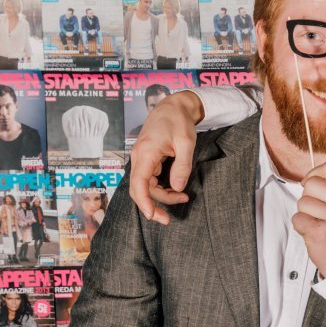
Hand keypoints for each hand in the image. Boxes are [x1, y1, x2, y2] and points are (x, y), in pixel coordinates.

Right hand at [128, 90, 203, 223]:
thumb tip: (177, 187)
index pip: (139, 183)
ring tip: (182, 198)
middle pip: (140, 188)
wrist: (173, 106)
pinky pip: (150, 179)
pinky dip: (161, 188)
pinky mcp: (147, 159)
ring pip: (146, 185)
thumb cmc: (179, 121)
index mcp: (146, 152)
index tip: (152, 215)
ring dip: (161, 196)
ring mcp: (142, 158)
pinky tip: (175, 190)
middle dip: (152, 205)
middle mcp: (139, 157)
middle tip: (168, 219)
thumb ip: (182, 166)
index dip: (144, 202)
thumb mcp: (186, 143)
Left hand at [293, 161, 325, 278]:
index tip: (316, 186)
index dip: (316, 174)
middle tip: (319, 210)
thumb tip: (309, 176)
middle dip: (309, 195)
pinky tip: (313, 232)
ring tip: (318, 222)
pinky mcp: (320, 232)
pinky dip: (300, 225)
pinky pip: (297, 218)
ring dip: (305, 212)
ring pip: (303, 201)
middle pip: (313, 183)